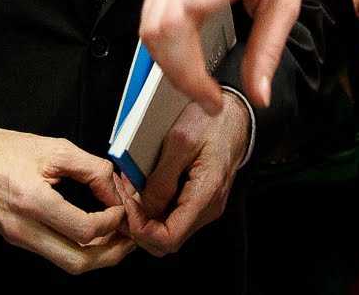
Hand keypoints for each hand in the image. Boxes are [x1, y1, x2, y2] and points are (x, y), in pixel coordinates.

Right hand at [0, 126, 134, 273]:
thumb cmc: (3, 150)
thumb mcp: (54, 148)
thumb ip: (91, 169)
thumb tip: (114, 191)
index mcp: (32, 201)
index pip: (84, 230)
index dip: (111, 222)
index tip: (120, 208)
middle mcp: (24, 228)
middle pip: (77, 262)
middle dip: (111, 254)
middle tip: (129, 238)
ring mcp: (19, 238)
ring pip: (67, 264)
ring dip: (97, 256)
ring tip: (115, 238)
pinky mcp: (17, 239)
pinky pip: (54, 254)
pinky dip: (78, 249)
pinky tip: (91, 234)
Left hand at [114, 95, 249, 255]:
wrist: (235, 116)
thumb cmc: (212, 122)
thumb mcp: (180, 141)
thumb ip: (162, 178)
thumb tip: (145, 207)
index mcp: (205, 196)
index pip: (169, 239)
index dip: (141, 229)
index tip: (128, 205)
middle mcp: (207, 209)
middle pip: (166, 241)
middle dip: (138, 225)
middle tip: (122, 199)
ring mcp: (204, 206)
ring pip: (167, 230)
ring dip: (143, 216)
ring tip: (128, 190)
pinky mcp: (198, 199)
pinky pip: (172, 215)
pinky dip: (152, 207)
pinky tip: (141, 187)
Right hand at [142, 0, 339, 110]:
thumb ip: (269, 48)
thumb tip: (258, 94)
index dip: (190, 38)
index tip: (203, 80)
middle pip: (167, 25)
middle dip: (183, 74)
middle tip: (209, 101)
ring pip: (150, 27)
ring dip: (170, 67)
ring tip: (199, 87)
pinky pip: (148, 18)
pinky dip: (162, 49)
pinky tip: (184, 61)